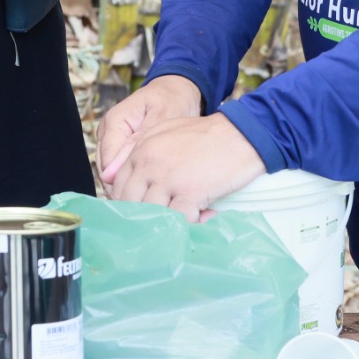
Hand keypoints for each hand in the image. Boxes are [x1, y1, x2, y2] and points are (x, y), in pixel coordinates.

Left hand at [95, 74, 265, 218]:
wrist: (240, 133)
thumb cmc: (206, 134)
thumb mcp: (165, 133)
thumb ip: (142, 152)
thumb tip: (120, 175)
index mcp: (141, 151)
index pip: (119, 186)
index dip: (128, 202)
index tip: (140, 211)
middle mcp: (149, 165)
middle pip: (131, 204)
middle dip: (143, 216)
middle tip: (159, 221)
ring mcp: (168, 180)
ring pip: (152, 214)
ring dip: (166, 221)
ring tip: (182, 219)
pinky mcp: (190, 193)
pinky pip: (178, 220)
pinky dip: (189, 225)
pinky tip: (201, 218)